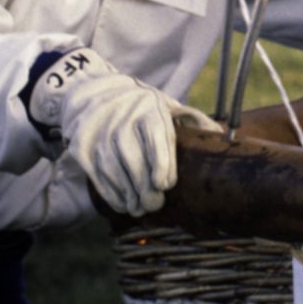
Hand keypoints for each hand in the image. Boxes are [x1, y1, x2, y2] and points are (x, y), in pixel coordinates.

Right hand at [26, 48, 220, 216]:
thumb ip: (192, 119)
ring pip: (114, 170)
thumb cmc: (141, 107)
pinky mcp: (82, 148)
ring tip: (139, 209)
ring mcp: (99, 134)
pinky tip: (123, 204)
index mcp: (149, 109)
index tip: (166, 185)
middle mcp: (122, 120)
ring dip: (127, 194)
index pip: (156, 138)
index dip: (161, 164)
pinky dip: (111, 193)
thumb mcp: (167, 105)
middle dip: (144, 186)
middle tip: (154, 204)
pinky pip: (97, 175)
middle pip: (133, 159)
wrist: (95, 95)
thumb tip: (219, 136)